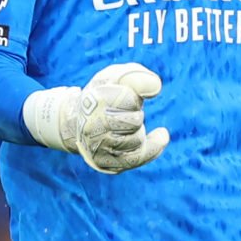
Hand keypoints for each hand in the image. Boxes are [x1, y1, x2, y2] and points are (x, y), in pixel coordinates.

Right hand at [23, 63, 170, 173]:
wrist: (79, 119)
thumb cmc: (105, 94)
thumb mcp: (117, 77)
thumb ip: (137, 76)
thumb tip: (155, 87)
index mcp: (93, 101)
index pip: (130, 99)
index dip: (133, 96)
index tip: (125, 95)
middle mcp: (92, 127)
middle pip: (135, 121)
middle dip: (135, 114)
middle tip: (122, 111)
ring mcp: (98, 148)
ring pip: (136, 140)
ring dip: (137, 130)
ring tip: (122, 124)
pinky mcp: (106, 163)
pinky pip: (137, 158)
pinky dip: (152, 147)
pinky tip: (161, 135)